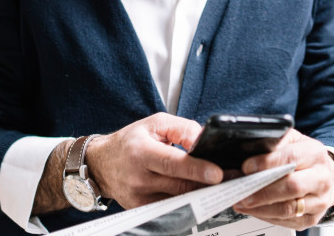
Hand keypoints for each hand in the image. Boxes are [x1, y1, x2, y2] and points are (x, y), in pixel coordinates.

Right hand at [86, 113, 223, 208]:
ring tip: (220, 184)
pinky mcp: (144, 210)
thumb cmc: (130, 141)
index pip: (173, 163)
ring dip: (201, 192)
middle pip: (180, 185)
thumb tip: (204, 140)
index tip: (217, 173)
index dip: (196, 169)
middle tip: (232, 178)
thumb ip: (182, 128)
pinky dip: (189, 199)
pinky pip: (172, 206)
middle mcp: (139, 178)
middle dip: (207, 183)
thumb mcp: (155, 123)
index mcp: (141, 152)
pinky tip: (200, 192)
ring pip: (179, 199)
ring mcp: (140, 198)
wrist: (102, 164)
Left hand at [232, 130, 333, 229]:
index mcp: (315, 153)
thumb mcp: (292, 140)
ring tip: (241, 201)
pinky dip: (266, 216)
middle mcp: (322, 178)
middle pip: (291, 186)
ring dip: (260, 207)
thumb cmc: (304, 156)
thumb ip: (274, 143)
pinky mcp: (313, 218)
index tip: (247, 167)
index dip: (267, 163)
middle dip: (262, 190)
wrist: (325, 174)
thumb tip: (248, 149)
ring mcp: (320, 201)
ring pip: (288, 208)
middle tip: (241, 189)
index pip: (291, 158)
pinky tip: (253, 209)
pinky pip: (287, 221)